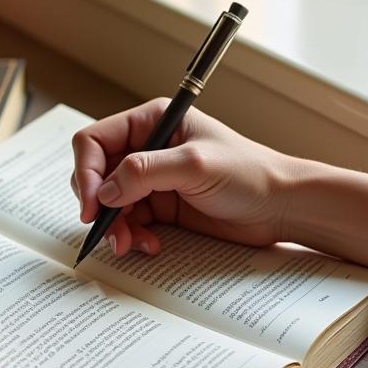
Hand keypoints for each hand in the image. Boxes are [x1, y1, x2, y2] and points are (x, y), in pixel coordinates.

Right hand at [71, 99, 294, 257]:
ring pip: (110, 204)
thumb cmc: (249, 173)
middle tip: (109, 231)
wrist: (281, 207)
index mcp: (152, 122)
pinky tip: (149, 245)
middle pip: (97, 174)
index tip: (91, 205)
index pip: (95, 141)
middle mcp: (147, 148)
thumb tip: (105, 191)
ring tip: (130, 244)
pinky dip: (132, 236)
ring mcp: (153, 179)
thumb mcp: (194, 166)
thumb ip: (145, 172)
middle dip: (98, 205)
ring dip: (114, 227)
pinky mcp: (161, 207)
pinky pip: (129, 222)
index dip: (86, 172)